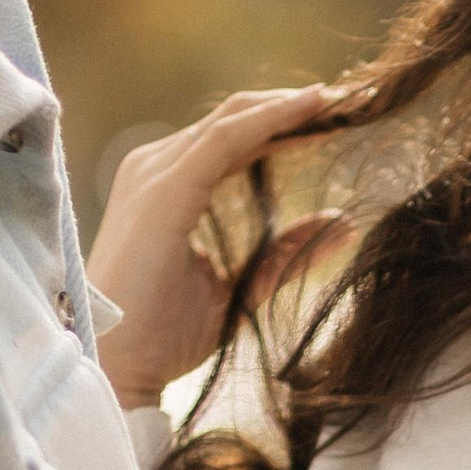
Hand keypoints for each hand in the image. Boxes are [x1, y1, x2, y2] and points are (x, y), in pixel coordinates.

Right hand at [89, 86, 343, 405]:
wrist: (117, 368)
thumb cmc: (164, 335)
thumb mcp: (240, 288)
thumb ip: (284, 254)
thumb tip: (341, 224)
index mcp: (168, 187)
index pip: (234, 139)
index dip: (287, 125)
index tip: (339, 119)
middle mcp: (156, 169)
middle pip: (235, 120)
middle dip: (295, 109)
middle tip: (353, 102)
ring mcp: (155, 174)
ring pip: (232, 120)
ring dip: (289, 107)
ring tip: (342, 101)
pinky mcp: (164, 190)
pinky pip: (225, 140)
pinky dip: (271, 119)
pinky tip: (310, 109)